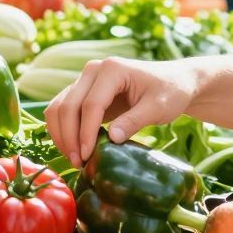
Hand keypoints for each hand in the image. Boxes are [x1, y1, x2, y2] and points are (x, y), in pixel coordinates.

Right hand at [45, 57, 200, 166]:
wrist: (174, 81)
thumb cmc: (170, 92)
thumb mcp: (158, 108)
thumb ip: (135, 121)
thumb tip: (112, 139)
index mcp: (112, 69)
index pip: (91, 104)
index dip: (86, 133)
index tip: (87, 156)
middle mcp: (93, 70)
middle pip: (68, 105)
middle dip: (69, 137)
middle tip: (78, 163)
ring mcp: (86, 80)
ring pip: (59, 107)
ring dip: (61, 135)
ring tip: (74, 159)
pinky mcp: (83, 92)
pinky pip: (63, 110)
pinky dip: (63, 130)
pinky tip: (74, 149)